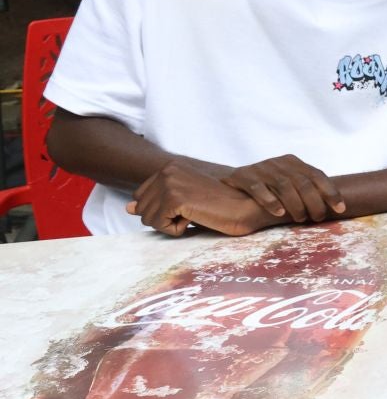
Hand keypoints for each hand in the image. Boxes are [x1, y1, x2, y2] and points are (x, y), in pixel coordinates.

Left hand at [128, 160, 274, 236]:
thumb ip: (155, 203)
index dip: (161, 210)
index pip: (141, 196)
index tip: (188, 208)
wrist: (247, 208)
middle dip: (163, 218)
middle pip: (141, 208)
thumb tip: (127, 208)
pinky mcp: (175, 198)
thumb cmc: (220, 208)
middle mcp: (167, 171)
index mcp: (170, 168)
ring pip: (147, 218)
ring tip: (195, 215)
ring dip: (169, 225)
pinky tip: (194, 220)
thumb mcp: (184, 204)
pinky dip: (175, 230)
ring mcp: (170, 183)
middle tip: (193, 213)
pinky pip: (158, 224)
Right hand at [222, 154, 345, 222]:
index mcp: (294, 163)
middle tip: (318, 218)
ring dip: (295, 204)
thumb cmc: (269, 185)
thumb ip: (308, 188)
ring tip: (301, 219)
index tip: (341, 208)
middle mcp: (279, 163)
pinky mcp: (244, 176)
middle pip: (302, 182)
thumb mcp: (290, 181)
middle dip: (314, 202)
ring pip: (283, 186)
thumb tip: (336, 207)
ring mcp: (261, 168)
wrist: (234, 179)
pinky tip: (279, 212)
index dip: (331, 192)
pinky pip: (258, 188)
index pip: (317, 175)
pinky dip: (270, 201)